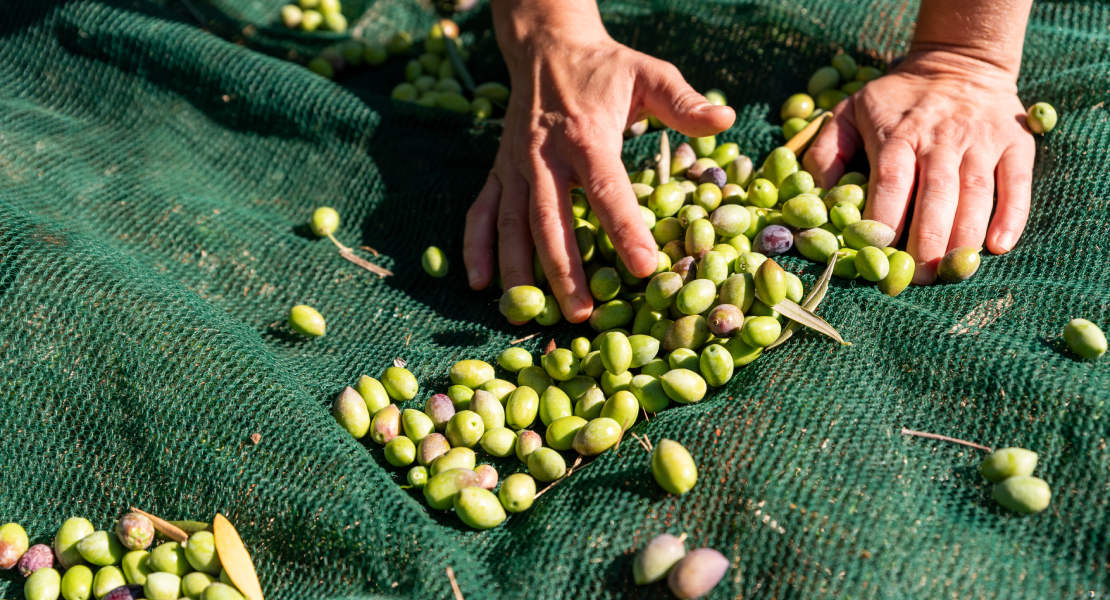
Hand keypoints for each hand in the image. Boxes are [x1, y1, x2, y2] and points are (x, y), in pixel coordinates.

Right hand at [464, 19, 733, 321]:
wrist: (548, 47)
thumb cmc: (605, 69)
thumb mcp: (649, 74)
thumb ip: (684, 102)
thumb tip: (727, 118)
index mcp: (586, 135)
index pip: (606, 189)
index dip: (625, 229)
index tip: (644, 267)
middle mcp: (544, 155)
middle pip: (551, 218)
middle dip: (564, 269)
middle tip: (581, 314)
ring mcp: (515, 165)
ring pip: (512, 223)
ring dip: (518, 269)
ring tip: (529, 310)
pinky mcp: (499, 171)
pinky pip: (482, 211)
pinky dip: (475, 247)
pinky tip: (479, 283)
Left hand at [804, 50, 1034, 283]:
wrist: (959, 61)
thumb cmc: (896, 100)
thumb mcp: (849, 111)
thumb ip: (826, 153)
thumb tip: (817, 200)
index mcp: (897, 134)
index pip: (891, 182)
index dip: (885, 220)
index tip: (876, 254)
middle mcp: (940, 138)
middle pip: (935, 195)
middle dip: (926, 242)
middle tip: (917, 279)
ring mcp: (981, 141)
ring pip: (976, 194)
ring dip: (964, 237)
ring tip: (951, 272)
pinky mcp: (1016, 144)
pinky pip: (1017, 183)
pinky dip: (1011, 216)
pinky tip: (999, 246)